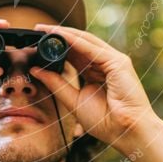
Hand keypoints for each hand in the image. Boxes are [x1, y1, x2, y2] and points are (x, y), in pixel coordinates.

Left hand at [29, 24, 158, 151]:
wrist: (126, 132)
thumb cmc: (105, 121)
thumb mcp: (73, 100)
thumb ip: (56, 84)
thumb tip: (36, 70)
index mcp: (95, 73)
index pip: (74, 54)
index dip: (56, 47)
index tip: (37, 41)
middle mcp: (105, 64)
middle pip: (79, 44)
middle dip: (59, 35)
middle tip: (38, 29)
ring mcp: (113, 61)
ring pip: (86, 42)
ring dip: (65, 34)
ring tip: (46, 29)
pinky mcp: (118, 62)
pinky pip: (92, 48)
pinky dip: (76, 41)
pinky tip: (61, 36)